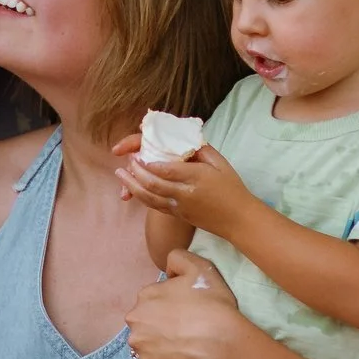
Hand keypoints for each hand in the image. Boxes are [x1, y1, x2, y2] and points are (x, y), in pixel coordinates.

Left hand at [111, 137, 243, 228]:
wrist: (238, 220)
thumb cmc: (232, 188)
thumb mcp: (221, 163)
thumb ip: (201, 149)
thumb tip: (182, 138)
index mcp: (197, 177)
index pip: (166, 169)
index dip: (148, 162)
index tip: (137, 152)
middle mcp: (185, 193)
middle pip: (153, 183)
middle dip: (135, 171)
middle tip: (127, 159)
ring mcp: (179, 207)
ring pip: (149, 197)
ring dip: (132, 185)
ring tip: (120, 174)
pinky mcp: (177, 215)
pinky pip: (154, 206)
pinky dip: (141, 196)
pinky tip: (132, 188)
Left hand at [124, 248, 241, 358]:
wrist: (220, 342)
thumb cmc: (212, 304)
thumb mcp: (200, 267)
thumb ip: (178, 258)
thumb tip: (167, 270)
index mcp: (145, 295)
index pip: (154, 302)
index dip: (172, 309)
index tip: (187, 315)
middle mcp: (135, 320)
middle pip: (147, 325)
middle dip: (162, 329)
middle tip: (186, 333)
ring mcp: (139, 346)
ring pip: (149, 346)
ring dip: (162, 348)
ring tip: (185, 349)